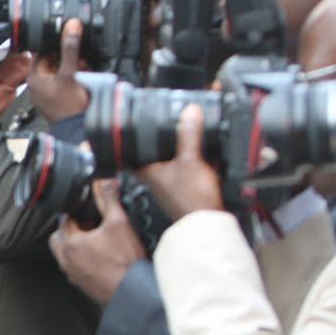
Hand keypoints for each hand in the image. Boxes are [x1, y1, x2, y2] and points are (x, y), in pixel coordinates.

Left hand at [27, 18, 90, 122]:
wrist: (78, 130)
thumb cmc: (69, 107)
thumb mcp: (70, 73)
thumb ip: (70, 48)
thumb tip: (71, 26)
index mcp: (34, 77)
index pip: (42, 51)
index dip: (57, 43)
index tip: (70, 39)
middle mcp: (37, 85)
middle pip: (53, 60)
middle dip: (69, 56)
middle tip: (81, 57)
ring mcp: (47, 92)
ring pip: (61, 70)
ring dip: (74, 65)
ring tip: (84, 67)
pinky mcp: (57, 98)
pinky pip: (65, 81)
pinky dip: (75, 76)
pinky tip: (84, 76)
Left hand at [48, 179, 146, 305]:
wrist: (133, 292)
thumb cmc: (125, 263)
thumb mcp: (119, 223)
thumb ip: (109, 200)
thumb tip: (105, 182)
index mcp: (69, 243)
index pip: (64, 218)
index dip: (77, 210)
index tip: (88, 207)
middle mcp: (66, 260)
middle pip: (61, 237)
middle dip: (74, 228)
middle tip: (91, 224)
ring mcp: (73, 274)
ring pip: (67, 253)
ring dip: (78, 245)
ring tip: (98, 240)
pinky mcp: (82, 284)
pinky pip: (76, 267)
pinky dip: (84, 260)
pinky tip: (102, 257)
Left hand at [136, 104, 223, 221]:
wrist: (208, 222)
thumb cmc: (191, 198)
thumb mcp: (190, 159)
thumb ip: (189, 134)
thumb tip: (189, 112)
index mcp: (146, 171)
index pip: (129, 152)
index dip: (128, 139)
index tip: (127, 127)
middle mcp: (155, 178)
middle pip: (151, 154)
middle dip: (159, 141)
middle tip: (162, 125)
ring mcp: (170, 184)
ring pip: (171, 161)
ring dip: (179, 149)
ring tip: (187, 134)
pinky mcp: (186, 188)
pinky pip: (188, 168)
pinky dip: (194, 160)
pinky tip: (206, 153)